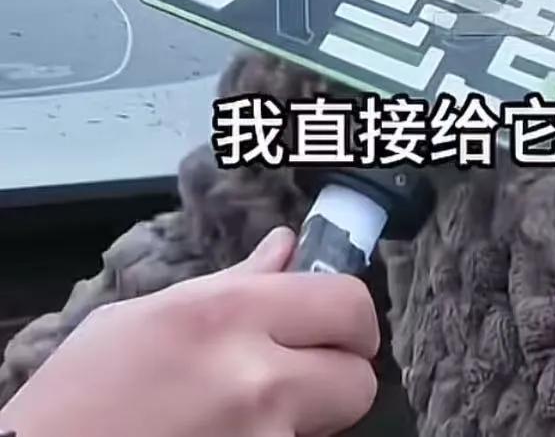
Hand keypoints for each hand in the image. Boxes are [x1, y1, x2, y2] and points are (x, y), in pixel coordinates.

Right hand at [4, 227, 379, 436]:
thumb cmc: (80, 395)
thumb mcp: (150, 315)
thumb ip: (233, 284)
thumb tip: (286, 250)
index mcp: (230, 316)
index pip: (349, 305)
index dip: (350, 318)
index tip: (335, 324)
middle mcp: (256, 381)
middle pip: (359, 381)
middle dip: (339, 377)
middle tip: (305, 372)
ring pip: (326, 428)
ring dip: (304, 419)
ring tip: (245, 410)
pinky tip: (225, 435)